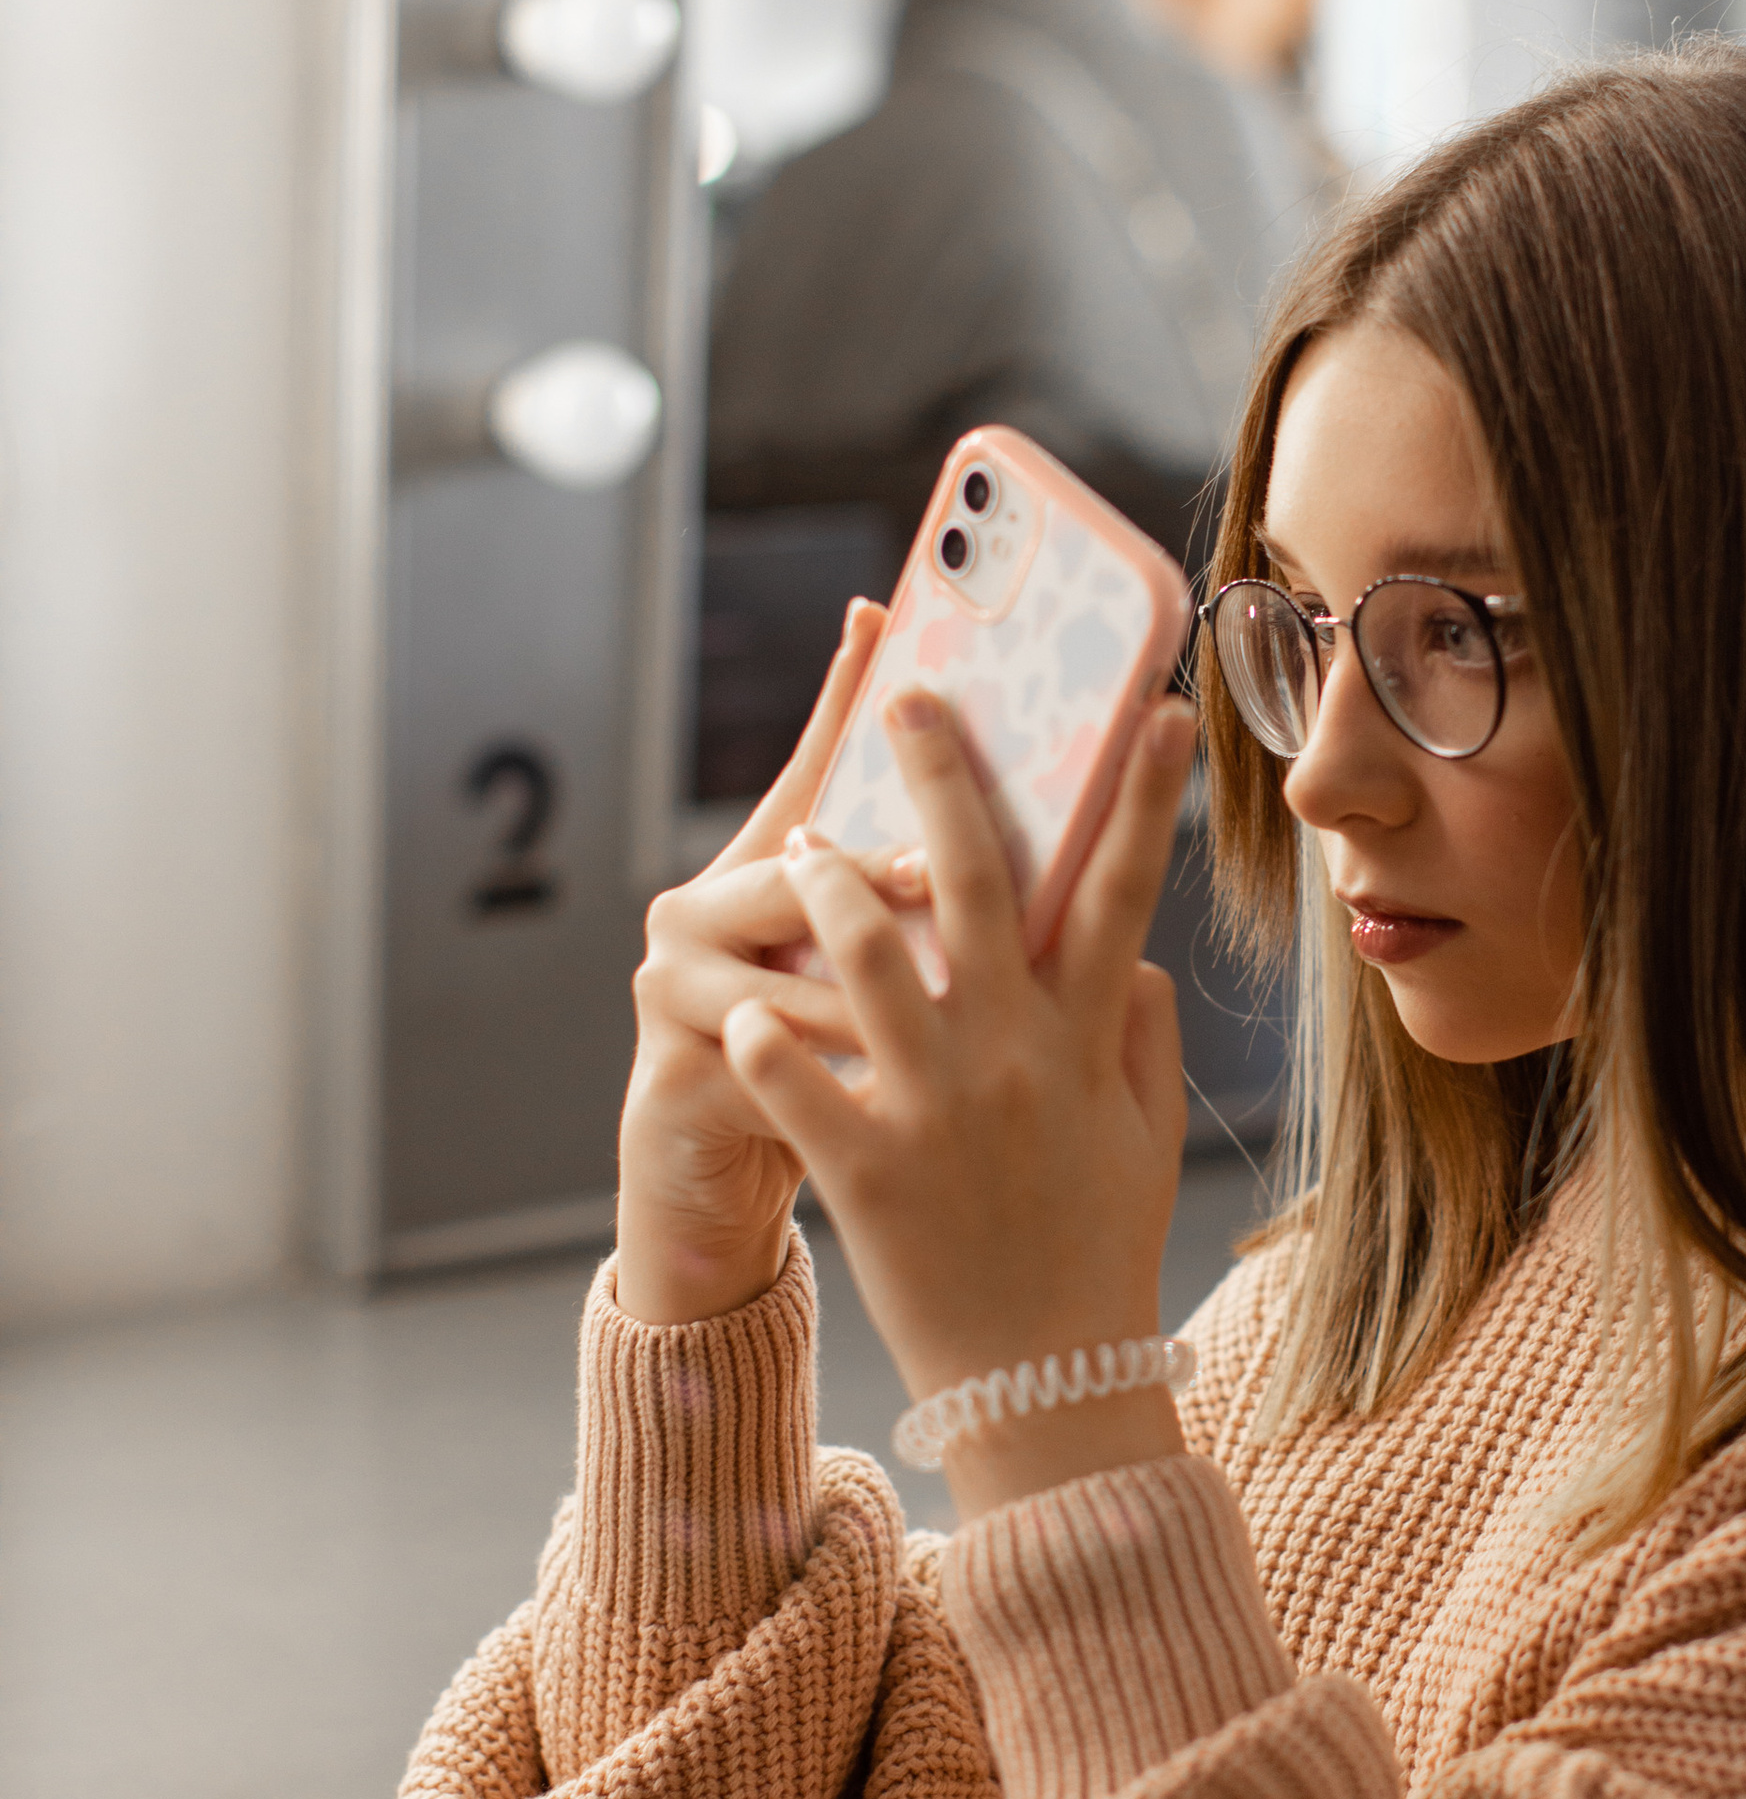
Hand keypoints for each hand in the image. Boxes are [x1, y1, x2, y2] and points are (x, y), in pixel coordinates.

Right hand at [616, 600, 929, 1326]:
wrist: (717, 1181)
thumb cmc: (816, 1069)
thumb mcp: (865, 979)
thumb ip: (917, 908)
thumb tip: (1020, 834)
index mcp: (761, 873)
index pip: (809, 769)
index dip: (842, 692)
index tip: (877, 617)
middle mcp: (700, 913)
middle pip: (794, 874)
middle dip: (870, 874)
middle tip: (932, 870)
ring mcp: (671, 991)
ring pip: (789, 988)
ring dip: (870, 1010)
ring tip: (948, 1022)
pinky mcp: (671, 1079)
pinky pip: (773, 1081)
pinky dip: (837, 1093)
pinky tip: (893, 1109)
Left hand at [722, 687, 1197, 1514]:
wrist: (1049, 1389)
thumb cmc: (1099, 1252)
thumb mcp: (1148, 1136)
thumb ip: (1144, 1034)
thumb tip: (1136, 955)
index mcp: (1085, 1039)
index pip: (1122, 889)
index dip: (1145, 795)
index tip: (1159, 712)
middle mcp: (1013, 1054)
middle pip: (976, 882)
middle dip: (940, 777)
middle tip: (909, 700)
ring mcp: (937, 1109)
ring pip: (870, 957)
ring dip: (827, 886)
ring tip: (795, 850)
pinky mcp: (867, 1173)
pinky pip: (799, 1083)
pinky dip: (765, 1038)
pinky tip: (739, 1008)